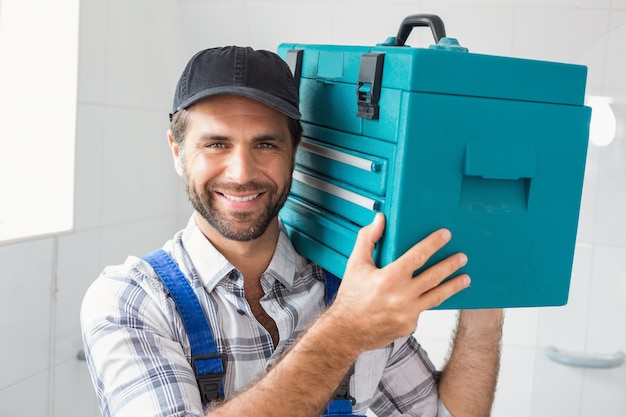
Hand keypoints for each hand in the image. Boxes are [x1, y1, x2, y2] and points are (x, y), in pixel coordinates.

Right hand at [328, 213, 470, 353]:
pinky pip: (423, 310)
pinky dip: (427, 301)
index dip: (433, 244)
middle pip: (434, 276)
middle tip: (462, 257)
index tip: (445, 235)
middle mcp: (401, 297)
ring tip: (465, 278)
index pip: (417, 256)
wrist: (347, 331)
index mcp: (388, 278)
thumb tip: (380, 220)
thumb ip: (368, 239)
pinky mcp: (409, 326)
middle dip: (450, 265)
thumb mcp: (355, 264)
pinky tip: (435, 295)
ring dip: (453, 286)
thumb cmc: (351, 296)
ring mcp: (407, 314)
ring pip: (437, 296)